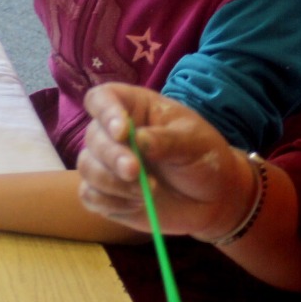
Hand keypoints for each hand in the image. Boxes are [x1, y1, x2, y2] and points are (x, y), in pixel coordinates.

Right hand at [76, 83, 249, 240]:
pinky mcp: (105, 194)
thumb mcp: (194, 143)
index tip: (122, 132)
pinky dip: (111, 202)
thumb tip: (138, 139)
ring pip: (87, 167)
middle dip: (112, 156)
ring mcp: (107, 164)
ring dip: (113, 182)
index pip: (102, 98)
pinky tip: (137, 203)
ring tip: (146, 192)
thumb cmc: (204, 158)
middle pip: (93, 137)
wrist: (213, 199)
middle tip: (136, 172)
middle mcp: (114, 134)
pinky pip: (90, 196)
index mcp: (133, 108)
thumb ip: (166, 140)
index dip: (105, 112)